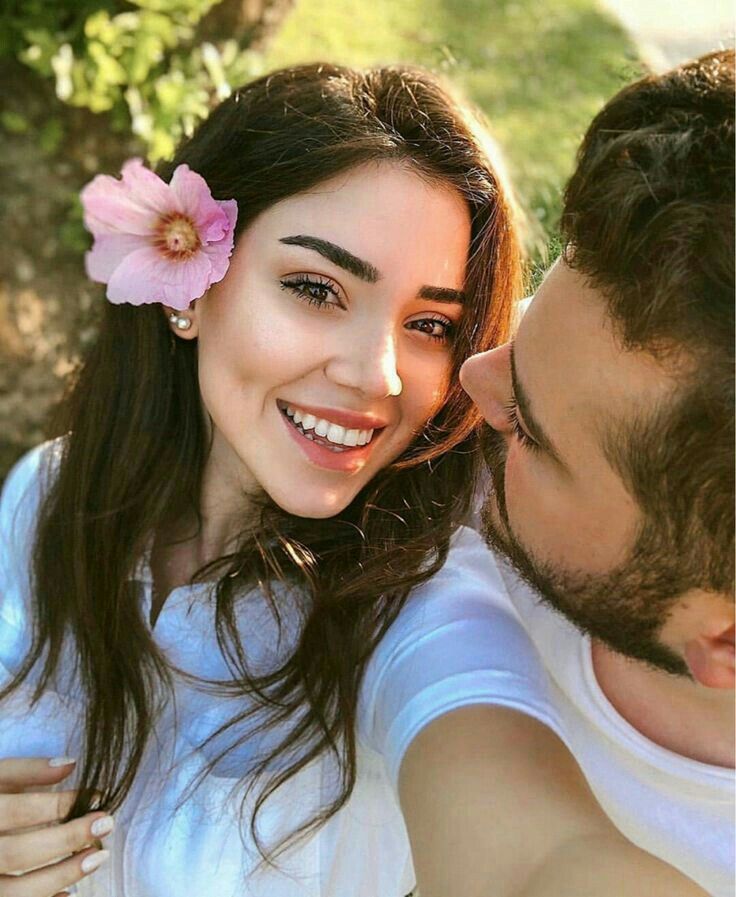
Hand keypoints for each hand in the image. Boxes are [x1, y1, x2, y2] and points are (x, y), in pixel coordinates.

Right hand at [0, 757, 112, 896]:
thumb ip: (28, 770)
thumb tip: (70, 764)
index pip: (19, 812)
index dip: (59, 804)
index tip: (97, 796)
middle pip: (18, 854)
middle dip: (66, 839)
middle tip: (106, 824)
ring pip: (16, 892)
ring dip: (61, 875)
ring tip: (97, 857)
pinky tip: (69, 891)